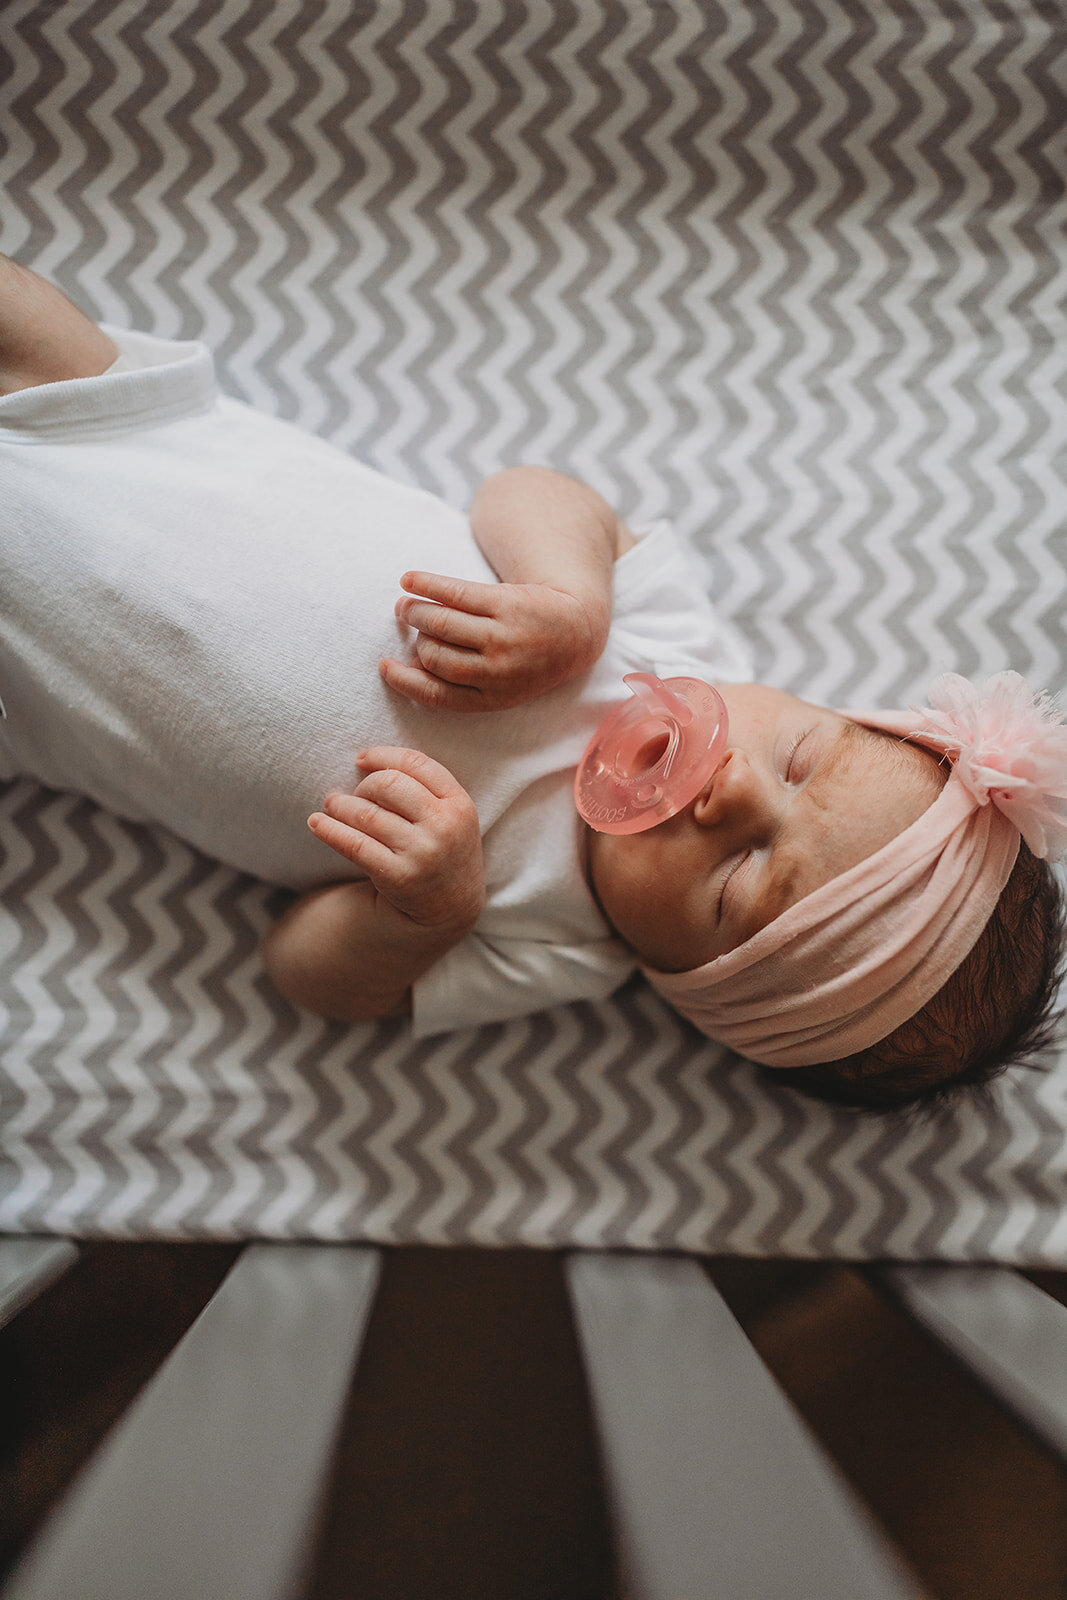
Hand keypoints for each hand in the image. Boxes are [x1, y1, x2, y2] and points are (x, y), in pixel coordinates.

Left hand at [307, 747, 484, 933]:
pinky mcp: (398, 876)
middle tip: (355, 794)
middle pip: (389, 784)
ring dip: (340, 805)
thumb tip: (367, 760)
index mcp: (460, 804)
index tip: (361, 759)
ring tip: (330, 804)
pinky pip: (355, 845)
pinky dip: (329, 830)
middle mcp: (444, 826)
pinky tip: (315, 823)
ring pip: (367, 814)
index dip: (383, 756)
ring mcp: (422, 853)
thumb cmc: (444, 850)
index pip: (416, 764)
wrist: (452, 907)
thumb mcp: (452, 816)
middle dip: (364, 785)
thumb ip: (425, 788)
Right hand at [380, 570, 609, 710]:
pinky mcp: (508, 602)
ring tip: (406, 605)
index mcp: (495, 697)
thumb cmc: (527, 660)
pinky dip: (426, 584)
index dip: (405, 681)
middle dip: (417, 641)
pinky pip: (455, 593)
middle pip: (436, 656)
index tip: (385, 666)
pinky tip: (409, 580)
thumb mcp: (502, 686)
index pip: (437, 694)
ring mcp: (505, 636)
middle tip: (412, 626)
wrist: (575, 631)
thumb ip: (462, 683)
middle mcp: (500, 670)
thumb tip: (408, 669)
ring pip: (442, 623)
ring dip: (415, 611)